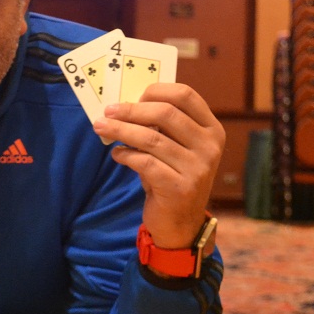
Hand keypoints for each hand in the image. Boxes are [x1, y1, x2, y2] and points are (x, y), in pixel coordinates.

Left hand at [93, 83, 224, 247]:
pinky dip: (125, 155)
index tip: (133, 96)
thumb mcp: (176, 148)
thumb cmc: (173, 177)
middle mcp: (209, 147)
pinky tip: (117, 154)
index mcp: (212, 129)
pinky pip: (144, 162)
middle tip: (108, 110)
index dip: (156, 90)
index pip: (186, 95)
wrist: (181, 223)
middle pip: (165, 113)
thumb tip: (124, 103)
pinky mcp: (179, 188)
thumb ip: (162, 127)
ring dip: (121, 130)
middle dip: (131, 109)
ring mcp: (197, 168)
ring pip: (151, 138)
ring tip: (101, 127)